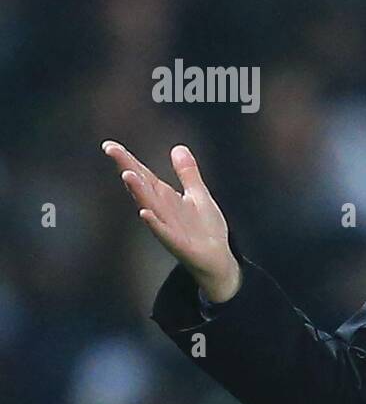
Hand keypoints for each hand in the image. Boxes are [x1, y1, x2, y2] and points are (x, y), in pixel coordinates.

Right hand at [101, 140, 241, 302]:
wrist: (217, 258)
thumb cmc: (204, 228)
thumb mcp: (198, 195)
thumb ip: (187, 173)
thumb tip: (178, 148)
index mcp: (166, 197)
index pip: (144, 175)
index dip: (128, 160)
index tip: (110, 145)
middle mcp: (162, 210)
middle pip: (142, 186)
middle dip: (128, 169)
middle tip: (111, 151)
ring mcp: (168, 226)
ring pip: (150, 207)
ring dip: (138, 192)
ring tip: (127, 174)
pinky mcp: (178, 243)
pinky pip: (163, 232)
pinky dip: (154, 223)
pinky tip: (144, 213)